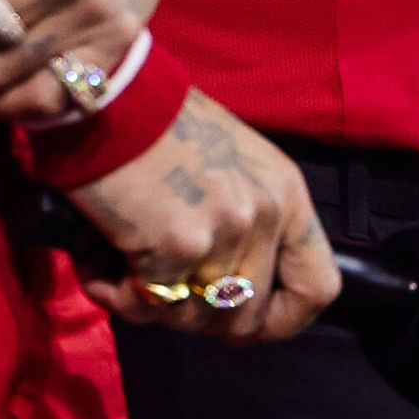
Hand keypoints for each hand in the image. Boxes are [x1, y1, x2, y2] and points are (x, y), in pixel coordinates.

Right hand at [65, 88, 338, 341]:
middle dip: (199, 318)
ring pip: (194, 320)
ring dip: (155, 308)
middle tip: (162, 291)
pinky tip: (100, 268)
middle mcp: (262, 217)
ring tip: (124, 272)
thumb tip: (232, 286)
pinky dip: (116, 295)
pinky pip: (146, 306)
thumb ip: (247, 219)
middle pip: (245, 317)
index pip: (317, 286)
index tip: (250, 325)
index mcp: (285, 194)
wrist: (109, 93)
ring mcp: (221, 235)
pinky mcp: (175, 248)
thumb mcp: (232, 163)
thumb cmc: (161, 121)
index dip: (284, 320)